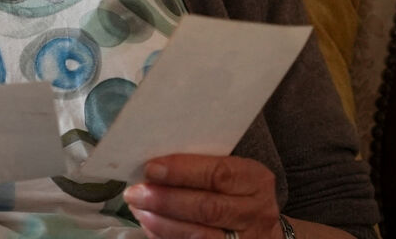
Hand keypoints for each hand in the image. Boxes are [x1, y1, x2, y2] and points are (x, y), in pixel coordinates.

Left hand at [122, 154, 281, 238]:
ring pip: (199, 235)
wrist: (261, 231)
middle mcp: (256, 212)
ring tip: (138, 210)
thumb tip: (155, 165)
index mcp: (255, 180)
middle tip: (135, 193)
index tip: (151, 168)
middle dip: (165, 200)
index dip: (182, 171)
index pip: (219, 174)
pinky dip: (165, 238)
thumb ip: (204, 167)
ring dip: (161, 223)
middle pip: (207, 208)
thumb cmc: (237, 193)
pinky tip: (150, 227)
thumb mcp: (234, 173)